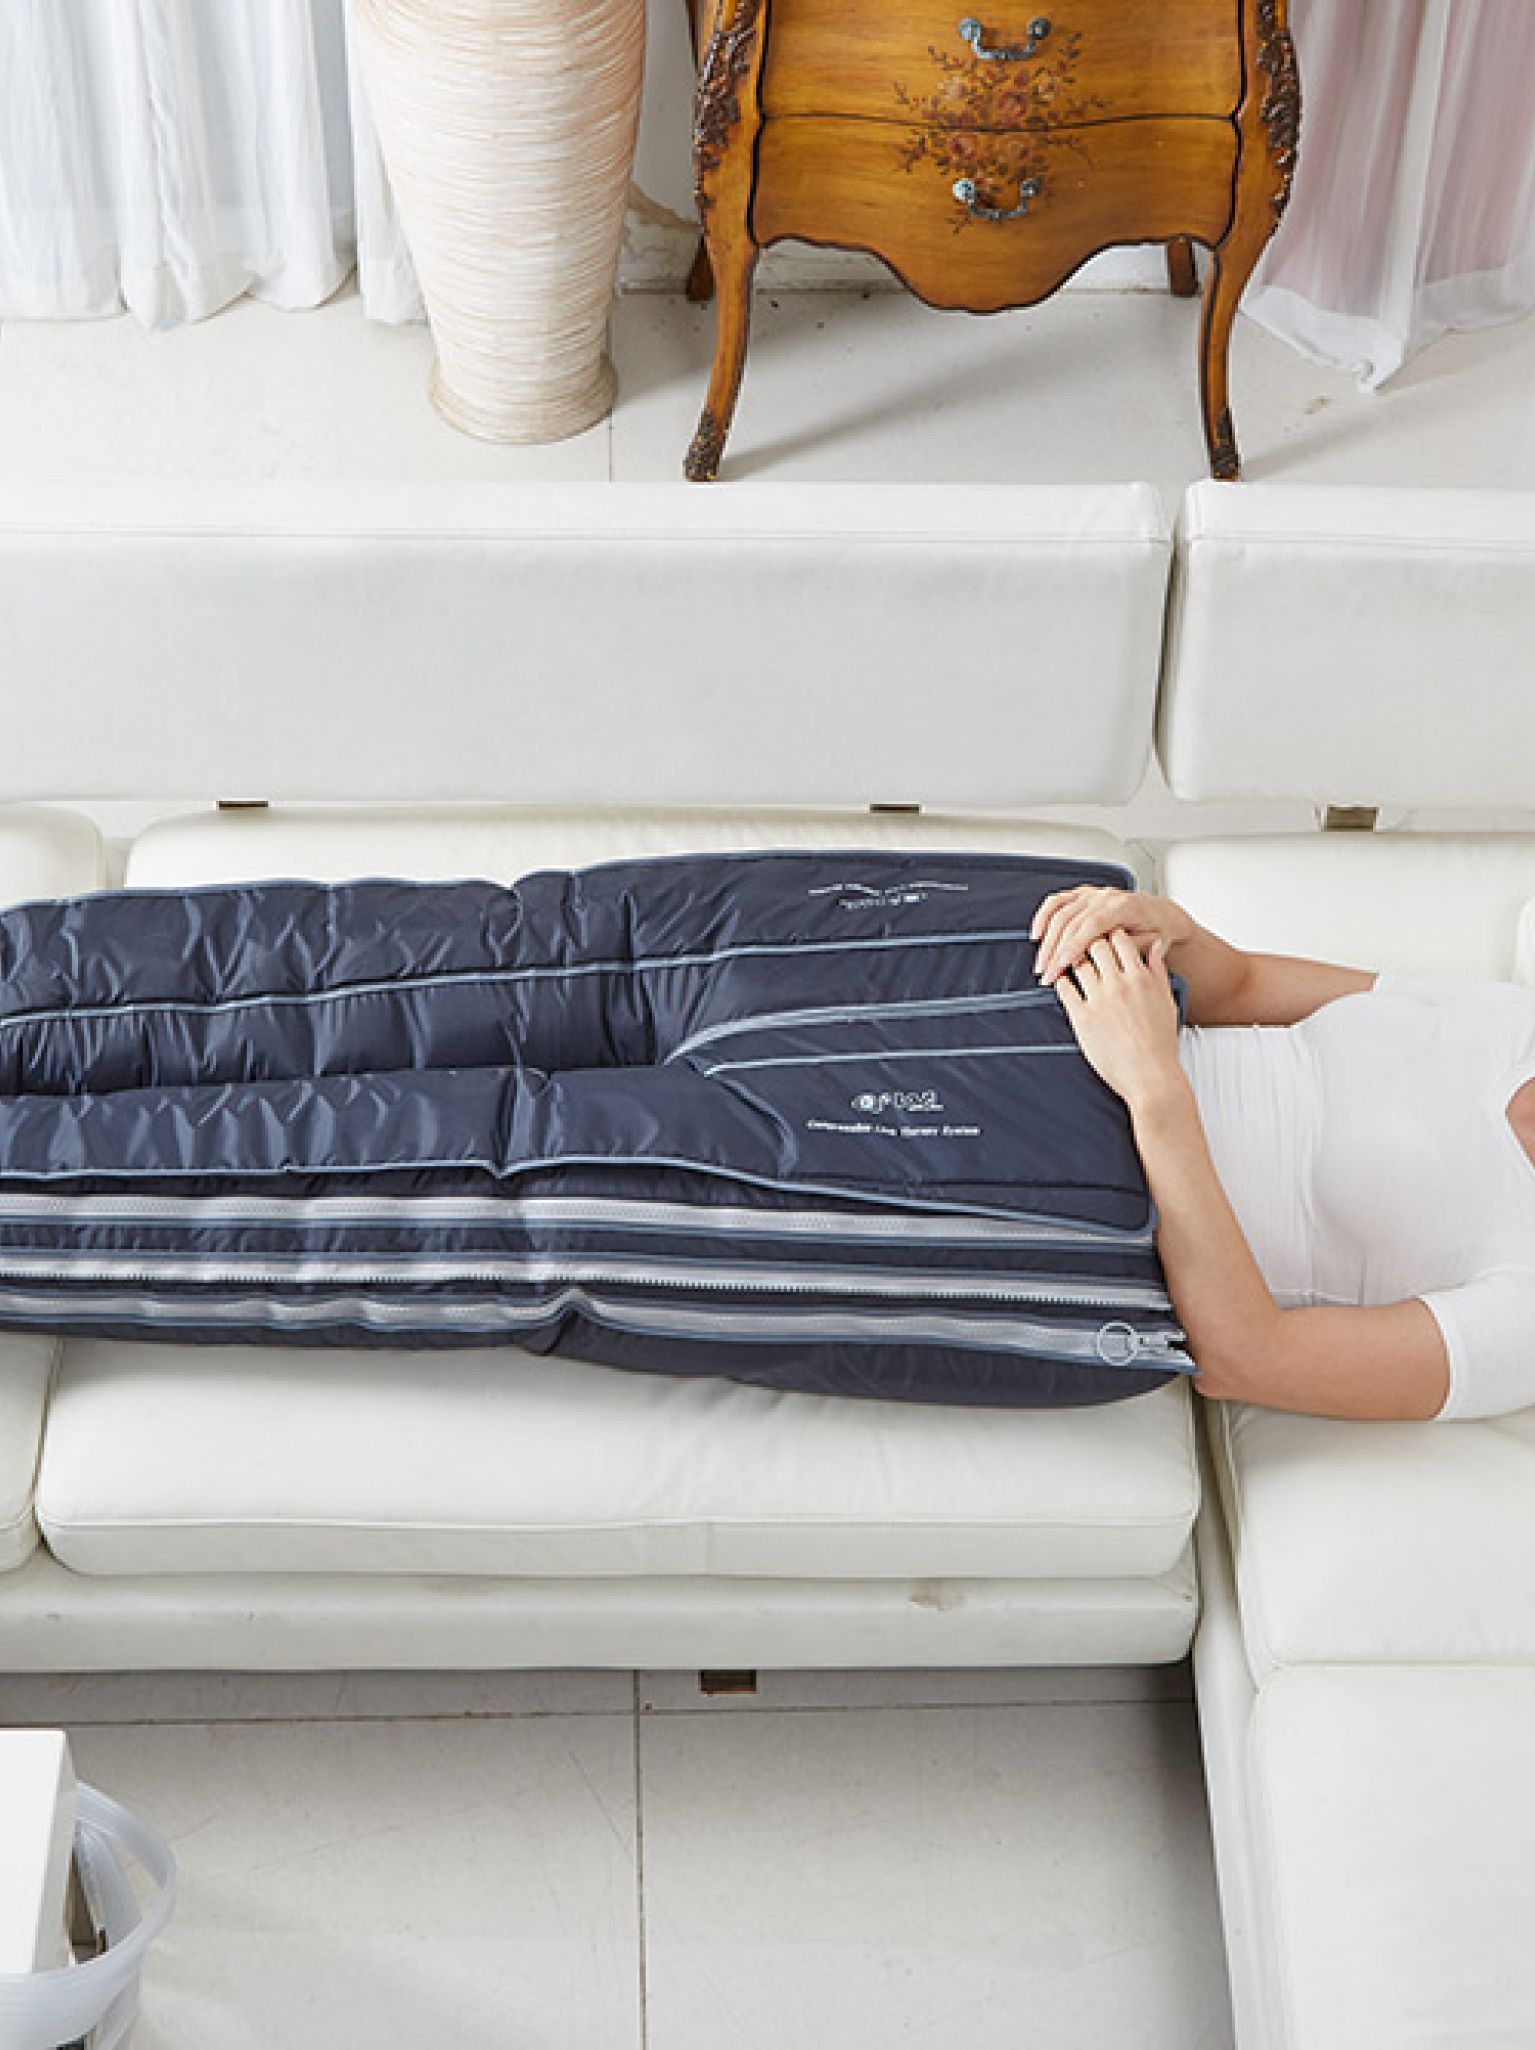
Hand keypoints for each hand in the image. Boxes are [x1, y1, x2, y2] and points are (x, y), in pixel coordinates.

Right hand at [1031, 885, 1193, 987]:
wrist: (1163, 916)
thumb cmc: (1159, 932)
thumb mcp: (1153, 944)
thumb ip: (1128, 948)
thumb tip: (1105, 957)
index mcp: (1124, 906)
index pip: (1090, 926)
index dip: (1072, 946)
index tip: (1060, 966)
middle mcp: (1106, 896)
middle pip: (1070, 921)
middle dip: (1055, 951)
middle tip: (1047, 975)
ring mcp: (1093, 894)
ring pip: (1061, 913)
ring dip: (1047, 941)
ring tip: (1042, 964)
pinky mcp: (1084, 895)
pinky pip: (1058, 901)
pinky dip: (1044, 916)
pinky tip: (1036, 934)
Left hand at [1054, 931, 1183, 1110]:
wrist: (1151, 1077)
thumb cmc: (1160, 1044)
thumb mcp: (1167, 1002)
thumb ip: (1158, 971)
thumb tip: (1155, 946)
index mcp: (1141, 978)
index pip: (1120, 939)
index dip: (1110, 936)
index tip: (1105, 940)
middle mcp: (1120, 984)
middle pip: (1095, 945)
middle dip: (1089, 944)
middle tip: (1083, 949)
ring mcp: (1099, 1000)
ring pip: (1078, 963)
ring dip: (1073, 961)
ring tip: (1070, 965)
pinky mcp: (1082, 1018)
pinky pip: (1065, 989)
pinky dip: (1062, 982)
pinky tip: (1063, 984)